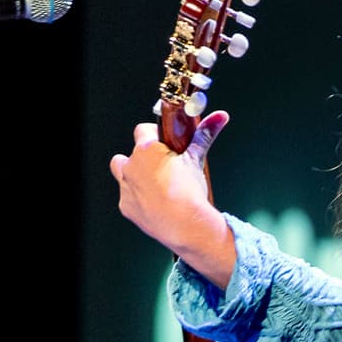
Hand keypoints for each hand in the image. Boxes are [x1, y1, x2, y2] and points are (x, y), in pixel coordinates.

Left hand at [110, 109, 237, 284]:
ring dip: (133, 177)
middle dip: (140, 159)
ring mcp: (125, 187)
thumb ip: (205, 134)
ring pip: (121, 175)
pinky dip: (138, 200)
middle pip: (127, 155)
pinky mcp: (126, 206)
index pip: (141, 130)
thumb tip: (220, 116)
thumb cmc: (189, 191)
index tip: (164, 144)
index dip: (153, 135)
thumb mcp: (197, 159)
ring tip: (154, 186)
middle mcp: (130, 166)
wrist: (184, 225)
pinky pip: (128, 198)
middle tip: (160, 167)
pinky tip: (154, 205)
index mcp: (146, 149)